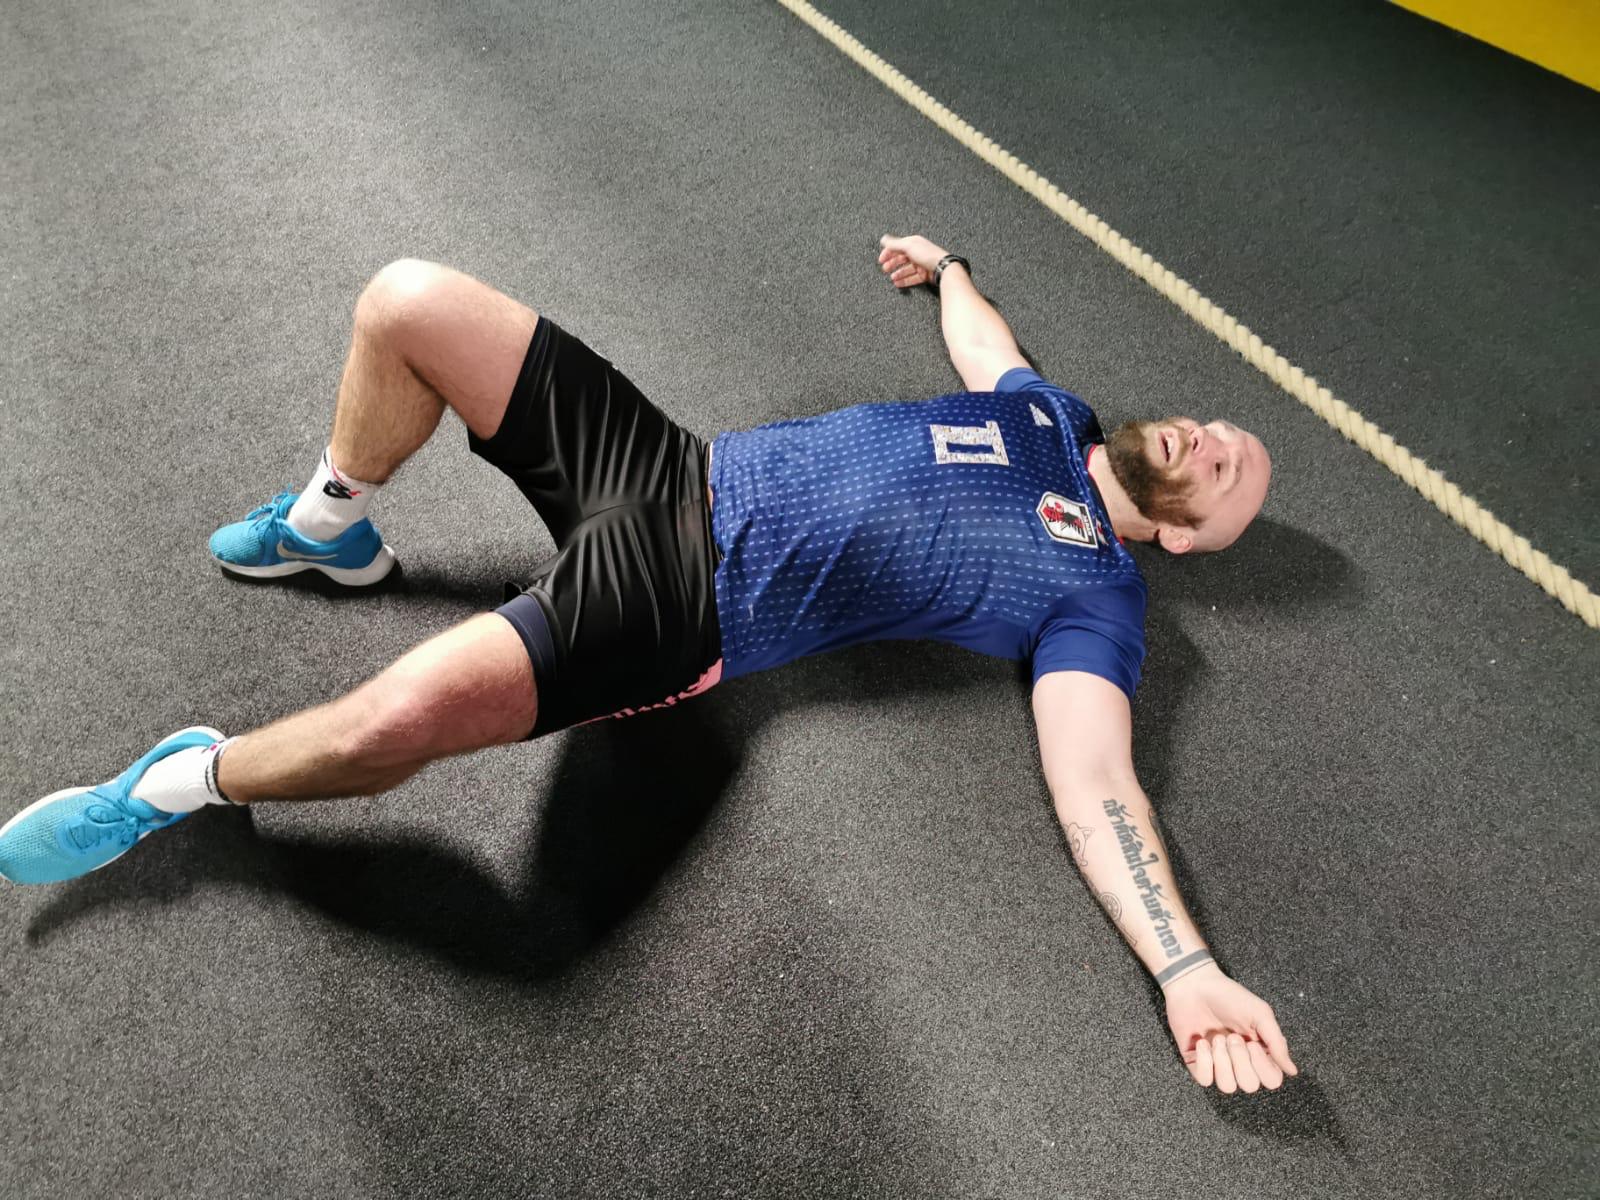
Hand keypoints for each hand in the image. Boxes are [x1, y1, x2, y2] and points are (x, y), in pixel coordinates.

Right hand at [877, 233, 947, 288]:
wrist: (942, 267)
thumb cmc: (928, 255)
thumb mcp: (908, 246)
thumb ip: (894, 244)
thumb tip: (883, 239)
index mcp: (914, 243)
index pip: (897, 247)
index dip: (888, 252)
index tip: (881, 260)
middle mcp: (917, 252)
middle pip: (901, 258)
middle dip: (892, 264)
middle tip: (885, 269)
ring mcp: (921, 264)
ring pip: (906, 269)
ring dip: (898, 273)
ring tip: (892, 278)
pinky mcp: (924, 274)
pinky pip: (912, 278)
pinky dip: (905, 280)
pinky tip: (898, 283)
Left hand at [1163, 963, 1298, 1092]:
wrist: (1195, 985)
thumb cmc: (1229, 996)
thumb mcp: (1260, 1014)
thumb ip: (1277, 1043)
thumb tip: (1292, 1071)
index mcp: (1259, 1052)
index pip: (1271, 1080)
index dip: (1263, 1066)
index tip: (1253, 1044)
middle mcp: (1240, 1062)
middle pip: (1249, 1085)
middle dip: (1240, 1060)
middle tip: (1232, 1037)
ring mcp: (1218, 1064)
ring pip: (1227, 1086)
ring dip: (1222, 1061)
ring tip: (1217, 1038)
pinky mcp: (1197, 1063)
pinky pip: (1204, 1079)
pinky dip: (1204, 1061)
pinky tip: (1202, 1042)